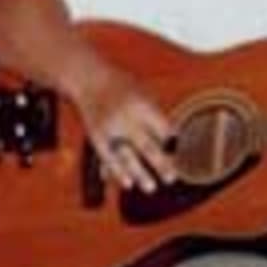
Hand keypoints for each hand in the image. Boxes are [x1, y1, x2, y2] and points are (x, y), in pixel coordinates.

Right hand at [73, 63, 175, 192]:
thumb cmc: (121, 86)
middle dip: (161, 164)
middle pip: (147, 146)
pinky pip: (108, 158)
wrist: (87, 78)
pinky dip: (117, 172)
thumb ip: (155, 116)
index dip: (173, 143)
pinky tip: (127, 184)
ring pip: (126, 157)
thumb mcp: (143, 92)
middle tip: (171, 178)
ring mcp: (109, 129)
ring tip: (151, 188)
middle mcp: (126, 118)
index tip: (179, 154)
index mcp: (142, 105)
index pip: (163, 129)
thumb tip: (171, 143)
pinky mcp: (95, 137)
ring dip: (139, 174)